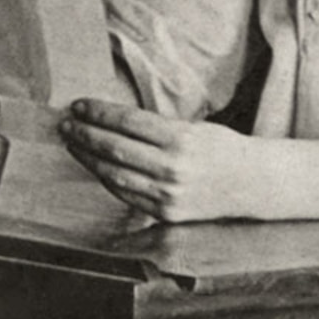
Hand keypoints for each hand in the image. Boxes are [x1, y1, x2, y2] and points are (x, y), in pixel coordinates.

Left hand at [59, 98, 260, 222]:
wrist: (251, 183)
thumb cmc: (222, 148)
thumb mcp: (194, 127)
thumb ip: (158, 128)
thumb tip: (114, 120)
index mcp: (181, 139)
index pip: (128, 122)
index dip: (100, 112)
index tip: (80, 105)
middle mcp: (172, 168)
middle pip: (116, 148)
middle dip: (86, 134)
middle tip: (67, 123)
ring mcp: (167, 194)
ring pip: (115, 174)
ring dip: (88, 158)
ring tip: (73, 144)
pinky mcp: (165, 213)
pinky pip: (126, 194)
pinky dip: (106, 178)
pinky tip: (95, 166)